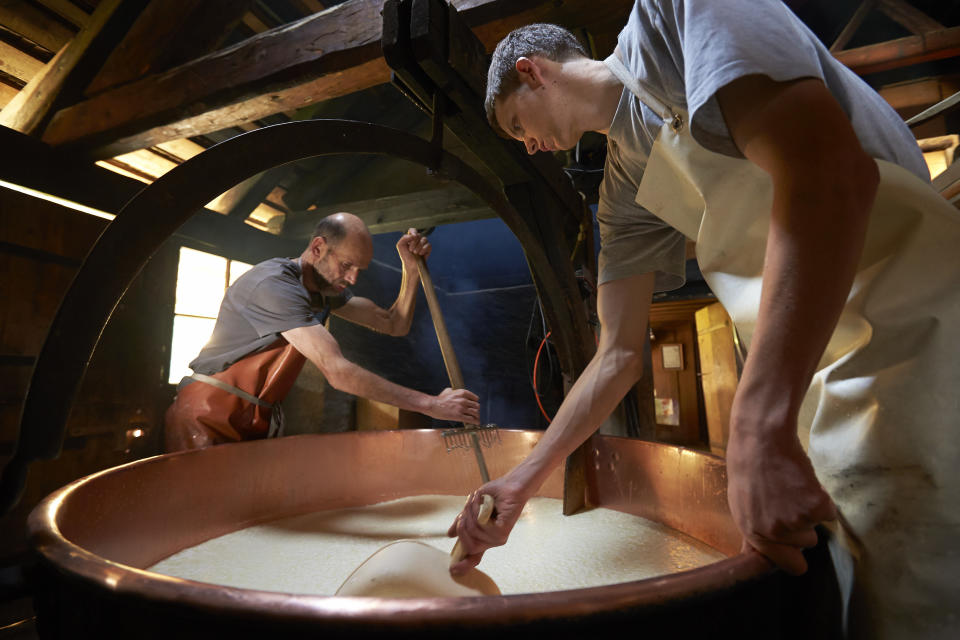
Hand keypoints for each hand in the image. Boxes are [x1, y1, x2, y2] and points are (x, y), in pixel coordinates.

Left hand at [397, 228, 430, 269]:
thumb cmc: (405, 255)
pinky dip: (423, 249)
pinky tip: (420, 254)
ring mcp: (423, 243)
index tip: (412, 237)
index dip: (413, 232)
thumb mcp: (400, 246)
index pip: (413, 230)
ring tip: (415, 253)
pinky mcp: (428, 248)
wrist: (410, 265)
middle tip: (411, 250)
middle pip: (418, 235)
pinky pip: (428, 245)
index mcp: (411, 237)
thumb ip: (404, 238)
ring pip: (424, 239)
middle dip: (413, 243)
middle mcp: (418, 239)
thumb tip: (414, 235)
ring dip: (418, 247)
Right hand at [429, 387, 479, 422]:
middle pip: (476, 406)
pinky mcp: (459, 416)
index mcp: (462, 393)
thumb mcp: (448, 390)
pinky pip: (471, 419)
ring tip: (477, 419)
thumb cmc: (439, 399)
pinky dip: (475, 421)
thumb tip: (453, 391)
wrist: (433, 405)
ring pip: (475, 413)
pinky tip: (476, 423)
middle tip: (476, 413)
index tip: (475, 406)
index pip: (475, 398)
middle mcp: (463, 400)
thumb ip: (453, 391)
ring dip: (477, 416)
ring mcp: (462, 408)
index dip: (476, 403)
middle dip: (477, 410)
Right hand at [447, 474, 531, 574]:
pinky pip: (480, 527)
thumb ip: (462, 522)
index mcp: (485, 538)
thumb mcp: (471, 509)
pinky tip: (484, 503)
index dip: (463, 565)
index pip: (474, 557)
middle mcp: (492, 541)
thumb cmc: (494, 495)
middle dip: (461, 526)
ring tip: (477, 500)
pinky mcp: (502, 532)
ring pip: (472, 533)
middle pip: (468, 546)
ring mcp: (498, 539)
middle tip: (465, 510)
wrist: (510, 485)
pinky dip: (477, 511)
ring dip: (470, 512)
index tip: (453, 570)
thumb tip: (450, 534)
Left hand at [726, 423, 836, 574]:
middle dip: (802, 525)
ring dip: (811, 510)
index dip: (795, 558)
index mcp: (754, 533)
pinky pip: (830, 512)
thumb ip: (755, 530)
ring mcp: (796, 521)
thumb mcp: (740, 504)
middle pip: (806, 544)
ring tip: (792, 488)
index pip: (786, 565)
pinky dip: (822, 498)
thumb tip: (758, 551)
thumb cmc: (748, 466)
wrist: (761, 439)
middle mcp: (775, 533)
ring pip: (817, 526)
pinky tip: (803, 482)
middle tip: (788, 501)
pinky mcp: (815, 508)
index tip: (798, 554)